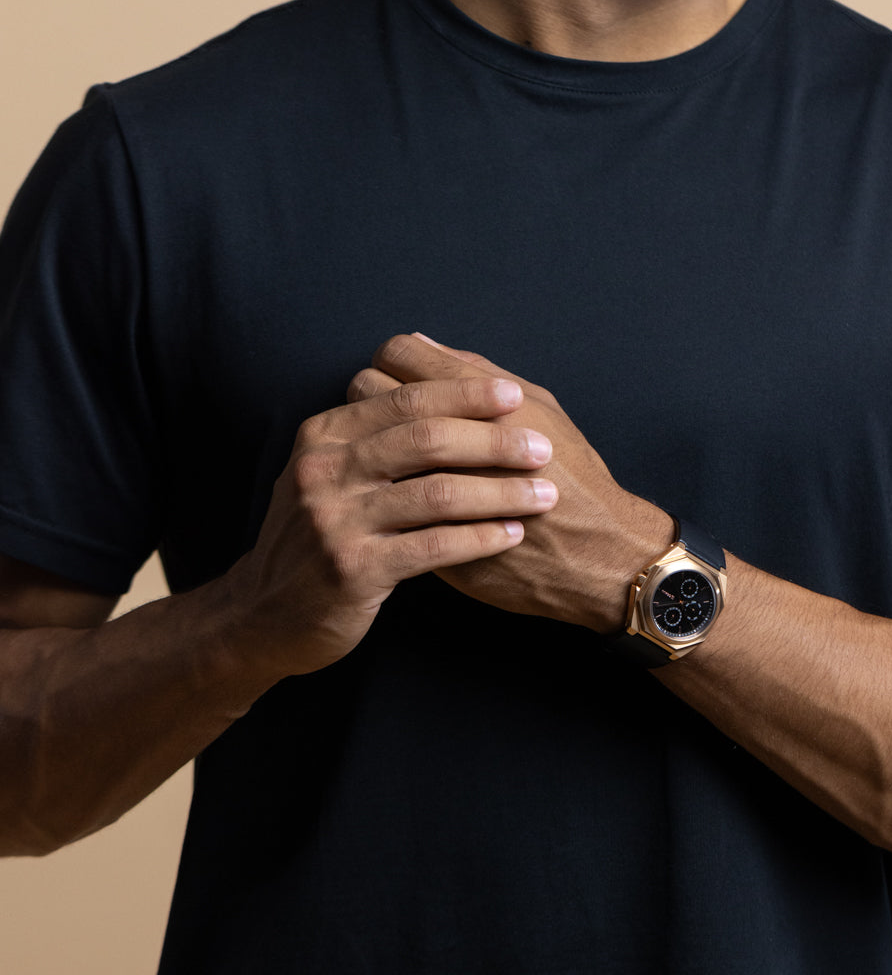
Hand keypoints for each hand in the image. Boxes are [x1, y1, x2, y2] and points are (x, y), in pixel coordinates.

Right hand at [226, 361, 558, 675]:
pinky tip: (513, 536)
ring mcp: (334, 521)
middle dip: (494, 441)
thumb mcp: (331, 472)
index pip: (406, 400)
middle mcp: (324, 470)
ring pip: (437, 494)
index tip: (516, 395)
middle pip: (426, 439)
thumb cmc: (320, 536)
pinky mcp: (352, 569)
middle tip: (543, 448)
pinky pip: (433, 547)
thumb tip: (426, 359)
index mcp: (324, 435)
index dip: (465, 394)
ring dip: (500, 492)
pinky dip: (481, 538)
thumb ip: (374, 429)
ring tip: (544, 495)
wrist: (265, 615)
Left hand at [349, 333, 672, 632]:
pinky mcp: (424, 530)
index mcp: (480, 395)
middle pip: (369, 390)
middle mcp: (448, 433)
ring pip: (366, 444)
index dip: (393, 364)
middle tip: (386, 418)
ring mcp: (429, 482)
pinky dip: (383, 491)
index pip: (397, 354)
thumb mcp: (539, 407)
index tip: (400, 381)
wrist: (592, 554)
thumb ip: (478, 376)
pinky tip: (398, 495)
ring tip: (389, 455)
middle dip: (372, 398)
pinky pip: (381, 497)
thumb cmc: (572, 475)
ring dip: (371, 445)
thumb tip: (422, 346)